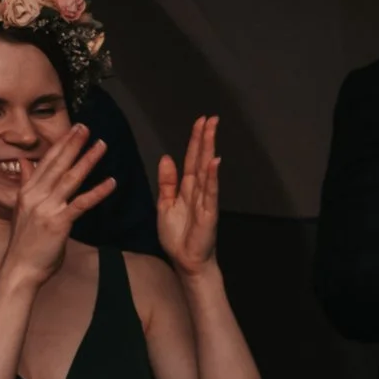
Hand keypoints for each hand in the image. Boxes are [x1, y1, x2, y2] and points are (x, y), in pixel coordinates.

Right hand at [3, 124, 111, 286]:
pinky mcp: (59, 222)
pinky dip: (98, 191)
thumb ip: (27, 184)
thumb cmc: (26, 241)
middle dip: (73, 145)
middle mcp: (35, 195)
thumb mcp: (23, 208)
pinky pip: (82, 203)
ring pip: (71, 179)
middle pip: (58, 165)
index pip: (46, 162)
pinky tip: (112, 182)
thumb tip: (27, 163)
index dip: (61, 144)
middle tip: (87, 128)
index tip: (74, 130)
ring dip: (88, 160)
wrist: (21, 266)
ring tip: (102, 146)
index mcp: (27, 191)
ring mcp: (47, 207)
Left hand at [156, 115, 222, 277]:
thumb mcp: (164, 205)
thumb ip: (167, 183)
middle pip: (201, 160)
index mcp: (187, 188)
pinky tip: (214, 162)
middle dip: (205, 139)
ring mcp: (205, 200)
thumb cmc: (177, 236)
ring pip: (206, 170)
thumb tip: (166, 158)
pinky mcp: (208, 213)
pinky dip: (212, 177)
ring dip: (209, 150)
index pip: (191, 160)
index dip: (195, 141)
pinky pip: (210, 192)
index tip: (200, 122)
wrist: (186, 260)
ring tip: (212, 131)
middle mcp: (198, 191)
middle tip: (210, 118)